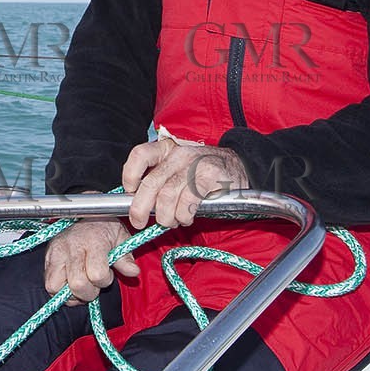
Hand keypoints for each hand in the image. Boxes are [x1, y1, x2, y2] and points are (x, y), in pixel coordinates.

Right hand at [43, 217, 139, 304]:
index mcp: (93, 241)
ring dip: (70, 293)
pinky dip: (59, 289)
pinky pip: (49, 284)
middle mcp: (72, 246)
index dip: (104, 281)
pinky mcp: (48, 257)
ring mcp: (56, 252)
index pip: (97, 274)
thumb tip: (133, 272)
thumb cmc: (104, 227)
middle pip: (77, 284)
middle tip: (93, 283)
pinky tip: (70, 283)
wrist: (85, 212)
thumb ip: (126, 258)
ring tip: (81, 284)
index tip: (107, 274)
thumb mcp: (121, 238)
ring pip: (56, 286)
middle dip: (88, 291)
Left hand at [123, 139, 249, 229]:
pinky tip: (186, 217)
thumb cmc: (201, 173)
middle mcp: (179, 154)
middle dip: (140, 208)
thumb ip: (158, 179)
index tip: (129, 191)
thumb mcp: (177, 167)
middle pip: (151, 183)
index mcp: (166, 148)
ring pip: (167, 197)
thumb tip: (136, 203)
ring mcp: (195, 164)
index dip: (129, 175)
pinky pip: (188, 202)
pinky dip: (183, 216)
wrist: (240, 166)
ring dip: (166, 216)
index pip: (140, 155)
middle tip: (139, 222)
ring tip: (171, 221)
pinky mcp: (211, 177)